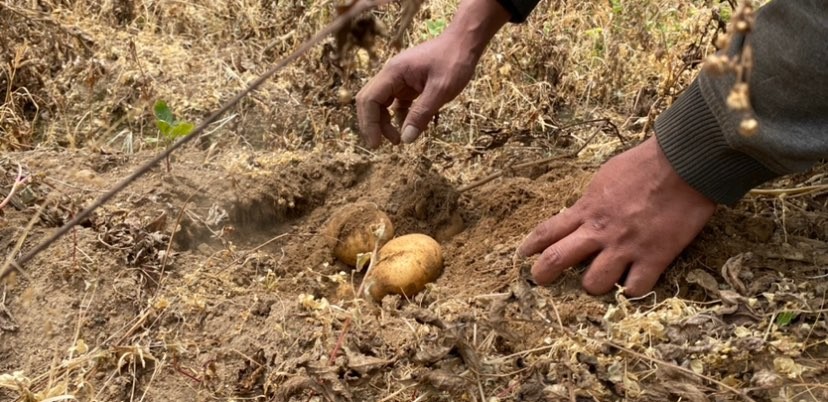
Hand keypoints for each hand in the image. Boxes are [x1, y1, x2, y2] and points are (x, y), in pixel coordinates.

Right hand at [356, 0, 510, 147]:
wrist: (465, 42)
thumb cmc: (454, 61)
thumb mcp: (441, 90)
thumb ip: (421, 114)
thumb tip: (406, 139)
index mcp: (394, 72)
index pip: (369, 99)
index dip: (369, 124)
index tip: (376, 144)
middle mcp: (391, 75)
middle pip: (370, 101)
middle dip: (372, 124)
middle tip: (380, 145)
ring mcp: (399, 79)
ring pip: (381, 103)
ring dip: (385, 122)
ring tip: (399, 139)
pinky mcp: (408, 84)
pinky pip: (396, 103)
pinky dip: (399, 117)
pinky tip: (410, 127)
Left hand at [518, 137, 716, 295]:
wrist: (683, 164)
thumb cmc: (644, 164)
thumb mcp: (605, 178)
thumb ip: (591, 202)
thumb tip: (582, 213)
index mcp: (587, 209)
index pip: (547, 231)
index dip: (530, 246)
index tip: (522, 255)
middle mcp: (599, 231)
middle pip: (556, 260)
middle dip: (543, 274)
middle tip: (542, 280)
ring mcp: (625, 247)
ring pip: (593, 283)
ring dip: (594, 284)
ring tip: (601, 279)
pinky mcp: (654, 257)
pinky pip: (635, 289)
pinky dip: (632, 290)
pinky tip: (633, 284)